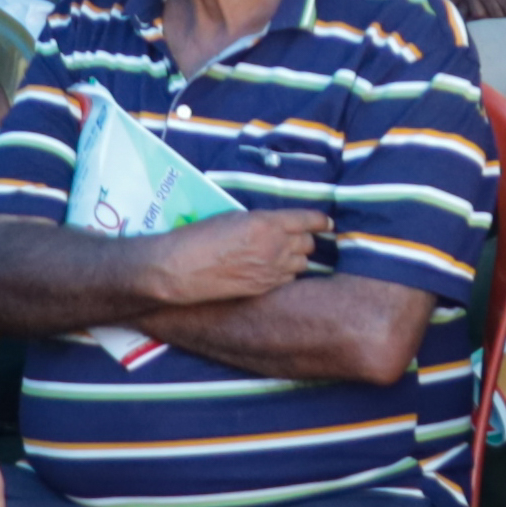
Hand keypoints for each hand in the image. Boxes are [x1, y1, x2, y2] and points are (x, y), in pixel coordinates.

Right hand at [145, 207, 326, 305]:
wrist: (179, 269)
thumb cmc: (199, 237)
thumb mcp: (234, 218)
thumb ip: (261, 221)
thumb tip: (276, 225)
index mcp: (268, 223)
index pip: (308, 220)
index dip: (320, 221)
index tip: (326, 223)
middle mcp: (276, 246)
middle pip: (309, 243)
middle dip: (306, 239)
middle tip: (298, 239)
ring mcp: (271, 270)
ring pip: (301, 263)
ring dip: (297, 258)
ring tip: (284, 256)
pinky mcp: (263, 288)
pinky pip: (287, 279)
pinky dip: (285, 274)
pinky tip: (274, 271)